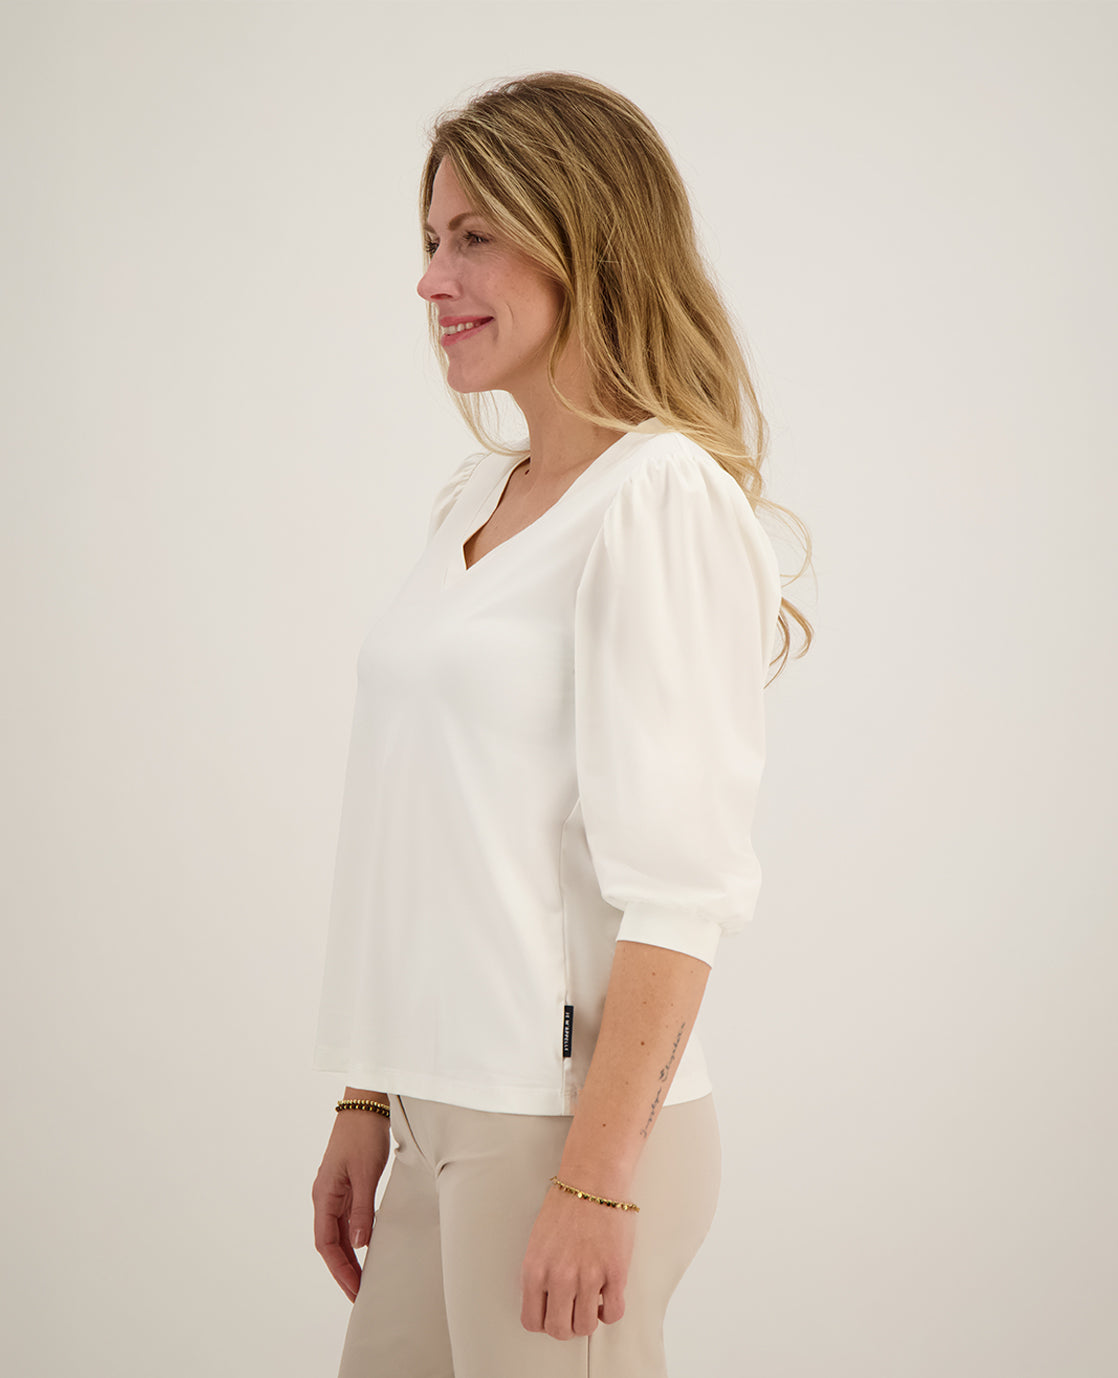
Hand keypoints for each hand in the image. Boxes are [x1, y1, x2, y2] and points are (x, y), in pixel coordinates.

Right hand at [312, 1108, 391, 1301]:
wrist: (365, 1105)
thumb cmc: (362, 1135)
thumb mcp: (366, 1174)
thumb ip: (362, 1210)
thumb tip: (358, 1245)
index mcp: (324, 1196)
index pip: (326, 1244)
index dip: (339, 1270)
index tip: (354, 1290)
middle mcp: (325, 1197)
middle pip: (330, 1243)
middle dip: (343, 1271)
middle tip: (359, 1295)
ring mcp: (334, 1191)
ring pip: (337, 1233)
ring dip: (348, 1257)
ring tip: (363, 1279)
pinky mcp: (346, 1185)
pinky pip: (346, 1219)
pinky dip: (354, 1238)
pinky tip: (366, 1248)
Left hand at [520, 1182, 636, 1338]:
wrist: (593, 1180)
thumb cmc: (565, 1206)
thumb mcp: (538, 1243)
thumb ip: (539, 1274)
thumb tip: (545, 1302)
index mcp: (534, 1269)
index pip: (532, 1321)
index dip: (544, 1322)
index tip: (553, 1314)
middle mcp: (559, 1277)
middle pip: (559, 1330)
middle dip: (567, 1326)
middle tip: (574, 1311)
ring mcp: (587, 1277)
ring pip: (586, 1327)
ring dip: (589, 1319)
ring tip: (591, 1302)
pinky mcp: (614, 1273)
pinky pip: (614, 1313)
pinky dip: (610, 1312)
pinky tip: (608, 1296)